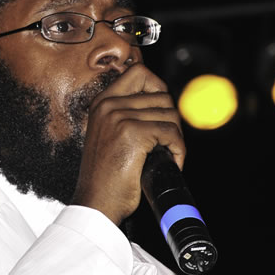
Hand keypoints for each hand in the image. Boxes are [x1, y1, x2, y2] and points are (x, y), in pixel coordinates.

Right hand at [70, 64, 184, 224]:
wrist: (96, 202)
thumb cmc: (104, 176)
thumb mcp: (109, 135)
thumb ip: (127, 115)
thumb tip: (163, 103)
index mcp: (101, 102)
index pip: (139, 72)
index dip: (158, 86)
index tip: (162, 110)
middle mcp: (108, 105)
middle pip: (162, 95)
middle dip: (172, 119)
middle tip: (167, 142)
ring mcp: (119, 117)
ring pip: (170, 114)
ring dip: (176, 137)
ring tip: (167, 154)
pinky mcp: (133, 133)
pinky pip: (171, 133)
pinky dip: (178, 150)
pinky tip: (171, 162)